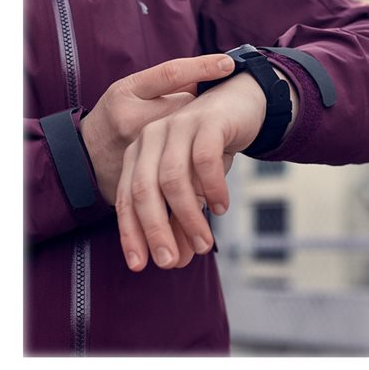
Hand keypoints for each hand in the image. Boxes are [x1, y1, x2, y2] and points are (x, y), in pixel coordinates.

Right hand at [79, 54, 234, 204]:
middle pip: (185, 107)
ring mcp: (138, 147)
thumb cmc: (113, 117)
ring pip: (187, 135)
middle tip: (200, 111)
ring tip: (193, 136)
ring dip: (198, 134)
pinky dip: (192, 158)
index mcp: (127, 92)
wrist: (84, 160)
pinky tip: (192, 159)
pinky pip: (182, 162)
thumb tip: (204, 76)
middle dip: (199, 108)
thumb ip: (164, 86)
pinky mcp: (143, 171)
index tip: (229, 63)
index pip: (170, 74)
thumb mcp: (129, 93)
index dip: (201, 67)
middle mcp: (132, 117)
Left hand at [115, 70, 296, 270]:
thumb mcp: (193, 186)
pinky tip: (221, 208)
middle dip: (155, 231)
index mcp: (140, 153)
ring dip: (188, 217)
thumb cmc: (211, 148)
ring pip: (173, 179)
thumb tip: (178, 260)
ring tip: (203, 244)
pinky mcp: (207, 121)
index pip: (128, 198)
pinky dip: (212, 189)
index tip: (139, 265)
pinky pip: (204, 161)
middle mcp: (152, 137)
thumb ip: (182, 218)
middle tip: (170, 262)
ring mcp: (178, 126)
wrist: (240, 104)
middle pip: (145, 190)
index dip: (131, 233)